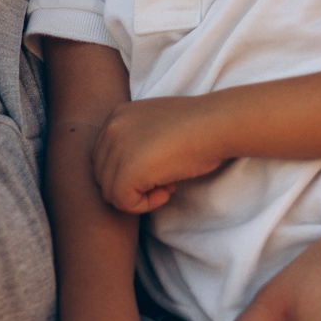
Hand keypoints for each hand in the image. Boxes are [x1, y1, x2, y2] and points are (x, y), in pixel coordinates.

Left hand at [91, 96, 227, 213]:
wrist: (217, 124)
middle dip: (132, 184)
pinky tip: (168, 190)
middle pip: (103, 175)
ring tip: (168, 184)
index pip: (105, 158)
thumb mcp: (156, 124)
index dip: (131, 170)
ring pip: (111, 192)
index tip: (161, 165)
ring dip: (139, 195)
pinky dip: (145, 204)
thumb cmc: (198, 125)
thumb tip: (129, 173)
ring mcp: (116, 149)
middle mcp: (111, 129)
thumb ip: (136, 141)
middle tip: (165, 178)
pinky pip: (124, 203)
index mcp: (116, 116)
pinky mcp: (127, 172)